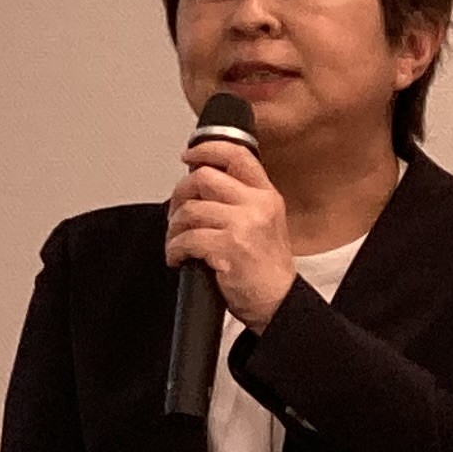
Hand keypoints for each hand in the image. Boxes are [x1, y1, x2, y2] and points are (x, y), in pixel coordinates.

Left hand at [165, 132, 299, 330]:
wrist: (278, 302)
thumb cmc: (266, 267)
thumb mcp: (263, 222)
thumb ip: (239, 198)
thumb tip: (198, 181)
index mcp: (266, 196)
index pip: (237, 156)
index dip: (207, 149)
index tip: (188, 156)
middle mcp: (257, 205)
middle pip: (203, 177)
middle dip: (180, 194)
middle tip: (176, 214)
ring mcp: (243, 224)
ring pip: (190, 209)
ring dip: (174, 228)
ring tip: (178, 241)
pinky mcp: (228, 246)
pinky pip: (186, 238)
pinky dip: (175, 249)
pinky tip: (179, 257)